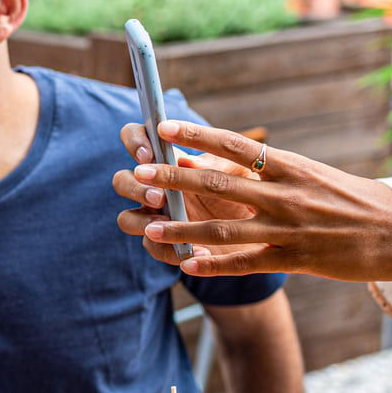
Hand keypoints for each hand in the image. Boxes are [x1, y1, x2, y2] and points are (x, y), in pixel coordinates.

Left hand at [114, 120, 391, 280]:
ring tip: (150, 227)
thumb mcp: (314, 174)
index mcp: (291, 166)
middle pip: (219, 183)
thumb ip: (269, 171)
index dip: (195, 136)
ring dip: (184, 229)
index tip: (163, 127)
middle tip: (140, 173)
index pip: (234, 145)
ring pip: (225, 228)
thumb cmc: (356, 201)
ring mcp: (290, 228)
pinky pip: (247, 263)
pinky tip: (187, 267)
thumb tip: (219, 160)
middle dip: (175, 178)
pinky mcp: (298, 259)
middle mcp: (287, 194)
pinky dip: (215, 265)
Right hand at [114, 123, 263, 265]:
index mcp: (170, 160)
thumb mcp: (243, 173)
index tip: (149, 155)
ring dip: (140, 222)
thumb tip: (188, 162)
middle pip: (122, 180)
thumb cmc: (253, 190)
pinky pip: (155, 249)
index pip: (136, 139)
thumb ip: (218, 166)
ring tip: (164, 227)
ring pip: (126, 218)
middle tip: (159, 197)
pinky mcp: (165, 245)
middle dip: (135, 187)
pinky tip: (201, 253)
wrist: (268, 229)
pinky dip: (174, 251)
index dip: (135, 143)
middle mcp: (156, 187)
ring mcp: (156, 217)